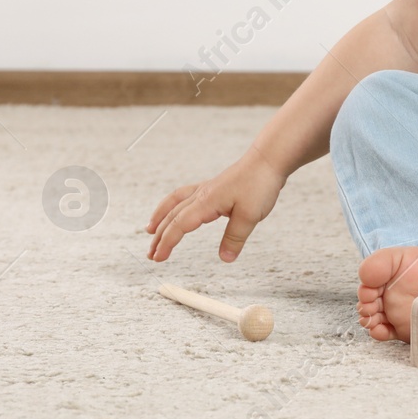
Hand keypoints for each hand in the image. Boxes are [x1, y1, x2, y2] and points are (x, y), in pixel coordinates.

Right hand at [145, 148, 286, 262]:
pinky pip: (184, 196)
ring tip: (150, 230)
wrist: (267, 160)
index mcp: (206, 202)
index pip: (179, 225)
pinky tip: (174, 210)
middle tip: (151, 255)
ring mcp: (205, 189)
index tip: (158, 258)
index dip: (167, 242)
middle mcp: (201, 195)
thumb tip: (225, 259)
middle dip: (159, 237)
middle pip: (172, 216)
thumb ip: (235, 238)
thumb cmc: (259, 184)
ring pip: (174, 204)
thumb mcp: (250, 216)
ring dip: (160, 218)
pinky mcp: (212, 187)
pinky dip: (172, 204)